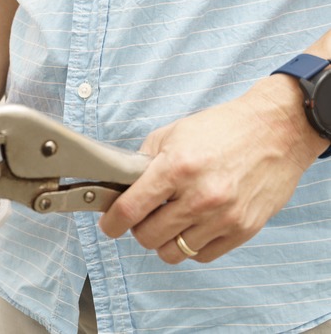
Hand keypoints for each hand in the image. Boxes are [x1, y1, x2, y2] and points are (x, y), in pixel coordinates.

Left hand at [98, 76, 324, 262]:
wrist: (277, 130)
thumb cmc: (223, 129)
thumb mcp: (172, 134)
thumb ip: (143, 163)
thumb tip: (121, 188)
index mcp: (177, 168)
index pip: (130, 209)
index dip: (112, 223)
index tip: (108, 225)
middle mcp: (200, 196)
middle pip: (148, 236)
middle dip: (138, 228)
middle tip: (143, 216)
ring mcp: (223, 217)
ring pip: (173, 252)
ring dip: (163, 240)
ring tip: (169, 222)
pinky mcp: (243, 230)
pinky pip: (202, 255)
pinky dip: (190, 246)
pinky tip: (192, 226)